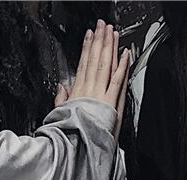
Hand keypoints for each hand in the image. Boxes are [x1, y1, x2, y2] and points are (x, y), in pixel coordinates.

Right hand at [54, 20, 129, 139]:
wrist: (79, 147)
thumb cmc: (72, 133)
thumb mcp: (61, 113)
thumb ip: (62, 98)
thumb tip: (61, 88)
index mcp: (78, 91)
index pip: (83, 64)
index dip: (87, 48)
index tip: (90, 36)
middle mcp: (89, 89)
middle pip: (95, 59)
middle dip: (99, 40)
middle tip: (103, 25)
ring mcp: (100, 94)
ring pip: (106, 65)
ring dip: (110, 47)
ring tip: (112, 33)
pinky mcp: (111, 101)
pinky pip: (118, 79)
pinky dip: (122, 66)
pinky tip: (125, 54)